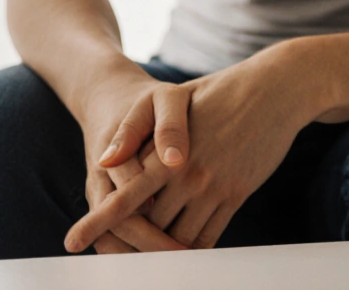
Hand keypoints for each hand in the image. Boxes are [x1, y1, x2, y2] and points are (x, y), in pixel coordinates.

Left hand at [64, 41, 326, 249]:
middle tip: (114, 256)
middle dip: (131, 243)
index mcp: (166, 155)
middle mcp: (189, 177)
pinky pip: (210, 236)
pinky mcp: (237, 194)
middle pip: (150, 226)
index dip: (96, 222)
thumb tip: (104, 160)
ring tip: (146, 258)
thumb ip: (134, 129)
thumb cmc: (219, 91)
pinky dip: (193, 248)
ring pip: (180, 238)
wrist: (275, 91)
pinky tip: (181, 250)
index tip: (73, 242)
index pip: (124, 198)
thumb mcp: (171, 98)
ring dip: (162, 250)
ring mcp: (216, 188)